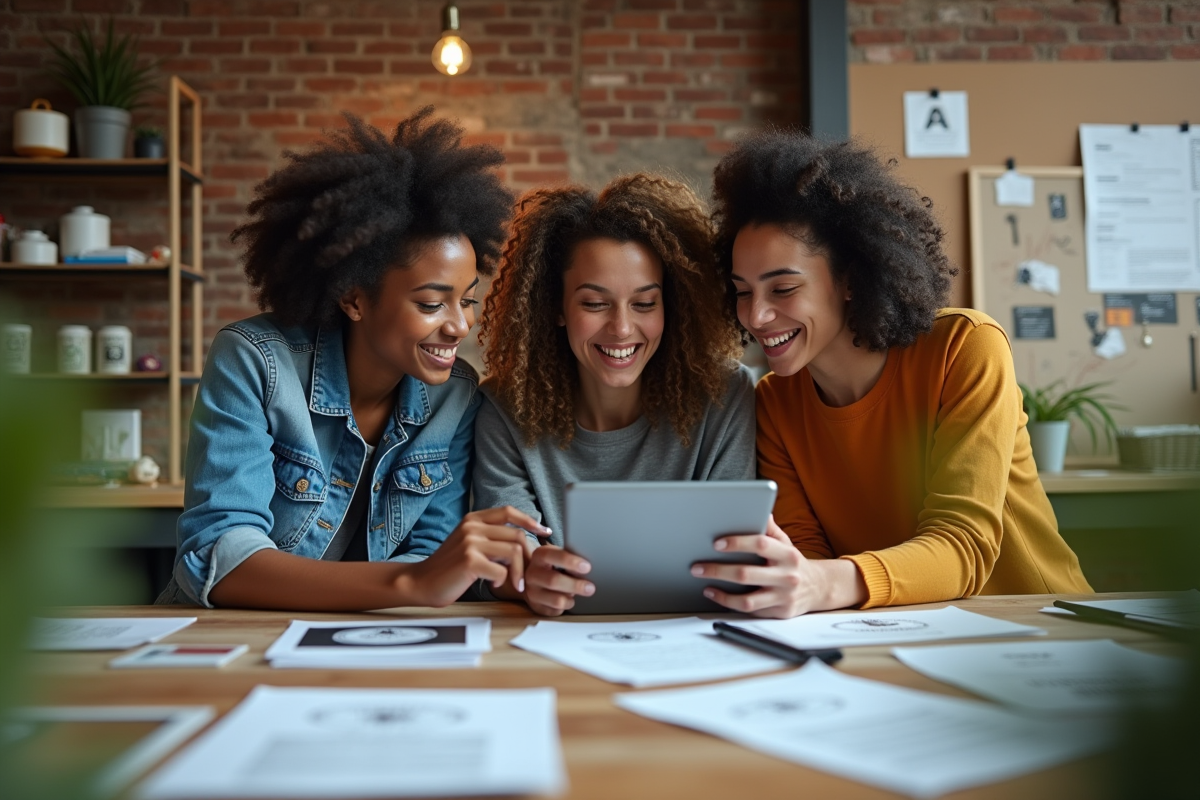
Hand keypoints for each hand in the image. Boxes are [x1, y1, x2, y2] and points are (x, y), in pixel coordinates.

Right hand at [403, 506, 549, 606]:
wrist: (420, 582)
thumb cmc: (448, 568)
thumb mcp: (468, 544)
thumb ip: (490, 538)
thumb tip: (522, 540)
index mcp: (473, 519)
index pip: (508, 511)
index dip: (530, 520)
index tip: (544, 531)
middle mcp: (472, 526)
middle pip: (517, 535)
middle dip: (527, 557)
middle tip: (526, 574)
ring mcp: (470, 542)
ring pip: (513, 551)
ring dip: (519, 572)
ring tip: (514, 584)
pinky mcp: (469, 561)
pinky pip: (501, 569)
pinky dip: (503, 580)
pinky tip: (494, 584)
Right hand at [523, 545, 593, 615]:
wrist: (537, 580)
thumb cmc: (555, 566)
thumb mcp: (560, 557)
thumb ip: (570, 560)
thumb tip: (587, 569)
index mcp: (539, 556)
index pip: (551, 556)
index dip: (570, 561)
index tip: (587, 567)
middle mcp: (532, 574)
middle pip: (553, 581)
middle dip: (575, 585)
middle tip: (590, 588)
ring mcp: (532, 592)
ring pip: (556, 600)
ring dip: (570, 599)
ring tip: (575, 595)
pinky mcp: (536, 607)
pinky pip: (556, 611)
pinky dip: (565, 607)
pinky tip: (566, 600)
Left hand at [690, 516, 865, 618]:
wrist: (819, 587)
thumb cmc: (793, 562)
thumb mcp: (785, 542)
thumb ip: (769, 528)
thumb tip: (758, 507)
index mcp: (787, 554)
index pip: (760, 545)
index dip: (738, 543)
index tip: (716, 543)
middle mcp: (787, 576)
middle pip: (747, 574)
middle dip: (718, 570)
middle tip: (697, 567)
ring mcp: (783, 597)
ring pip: (748, 599)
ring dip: (722, 593)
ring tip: (704, 584)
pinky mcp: (779, 613)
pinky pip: (750, 610)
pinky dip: (729, 603)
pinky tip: (715, 596)